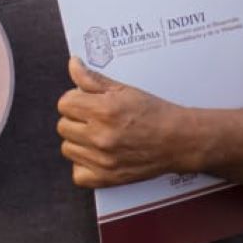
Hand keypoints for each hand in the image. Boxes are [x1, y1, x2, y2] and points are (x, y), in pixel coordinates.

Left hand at [56, 58, 194, 186]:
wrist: (179, 141)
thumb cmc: (154, 113)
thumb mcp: (124, 90)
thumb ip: (92, 78)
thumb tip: (73, 64)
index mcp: (104, 110)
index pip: (64, 103)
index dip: (75, 101)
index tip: (86, 103)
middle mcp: (101, 136)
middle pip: (63, 126)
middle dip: (76, 120)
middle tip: (94, 120)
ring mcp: (103, 160)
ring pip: (67, 148)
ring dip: (78, 142)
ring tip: (97, 136)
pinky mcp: (107, 178)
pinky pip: (77, 174)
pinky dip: (84, 166)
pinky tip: (97, 155)